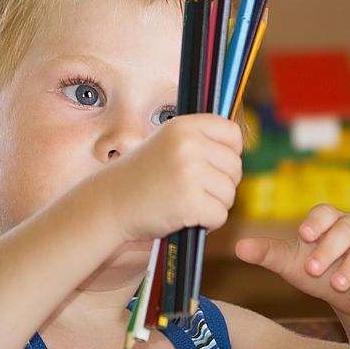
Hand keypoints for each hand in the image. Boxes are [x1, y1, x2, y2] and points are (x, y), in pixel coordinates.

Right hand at [100, 114, 242, 242]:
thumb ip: (199, 141)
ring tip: (186, 204)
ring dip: (214, 205)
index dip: (230, 153)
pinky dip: (208, 223)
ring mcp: (189, 172)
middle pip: (235, 167)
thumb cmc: (141, 177)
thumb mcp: (166, 143)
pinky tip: (185, 218)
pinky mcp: (190, 201)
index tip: (215, 166)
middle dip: (221, 185)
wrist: (110, 204)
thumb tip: (239, 144)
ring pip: (229, 194)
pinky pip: (220, 215)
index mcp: (184, 126)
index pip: (232, 133)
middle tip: (194, 192)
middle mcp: (188, 144)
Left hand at [235, 204, 349, 315]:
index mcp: (329, 220)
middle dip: (330, 248)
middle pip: (347, 229)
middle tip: (313, 269)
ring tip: (337, 285)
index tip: (303, 235)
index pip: (325, 211)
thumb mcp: (291, 263)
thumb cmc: (317, 271)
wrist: (348, 296)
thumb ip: (268, 253)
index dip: (316, 221)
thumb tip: (238, 247)